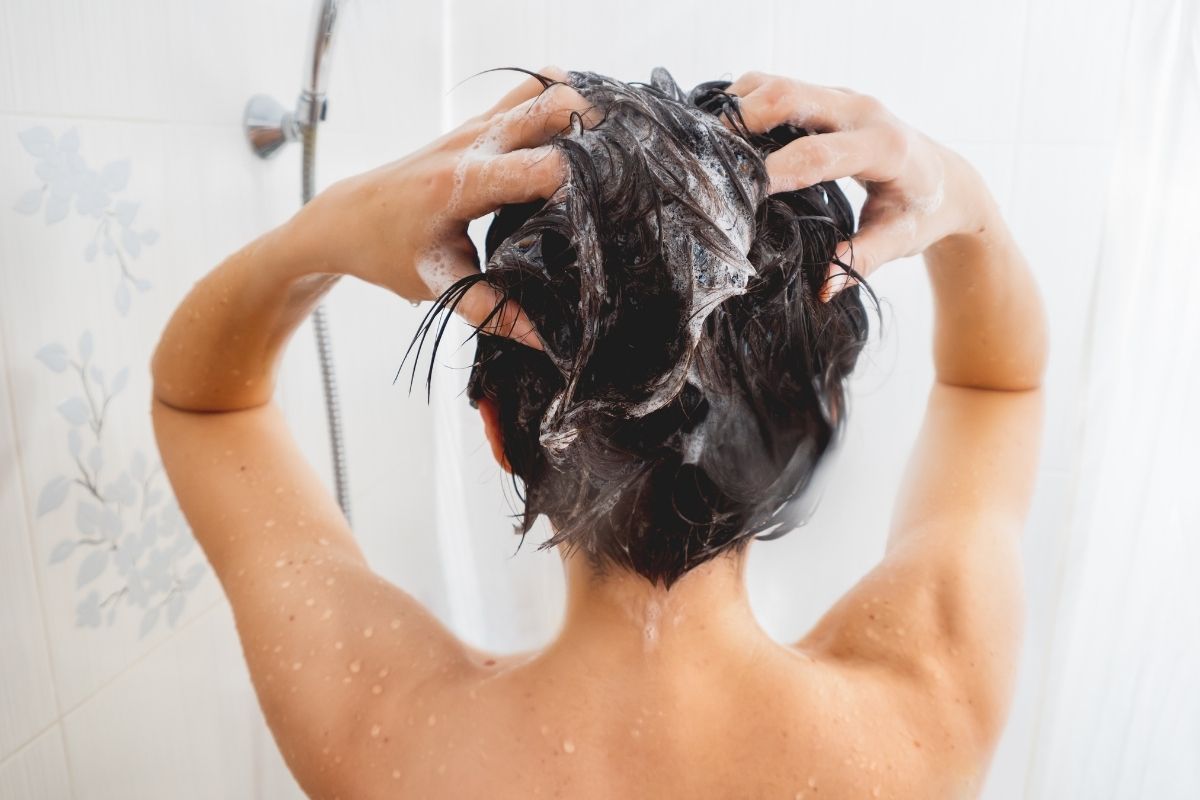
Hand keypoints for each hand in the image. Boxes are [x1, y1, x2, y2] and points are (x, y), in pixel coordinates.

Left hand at [292, 67, 597, 346]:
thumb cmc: (388, 252)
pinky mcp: (479, 122)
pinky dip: (558, 105)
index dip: (581, 186)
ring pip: (543, 88)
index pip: (543, 166)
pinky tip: (572, 143)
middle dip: (592, 130)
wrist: (347, 217)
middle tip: (613, 172)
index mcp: (463, 183)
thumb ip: (492, 312)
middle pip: (552, 105)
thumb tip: (545, 341)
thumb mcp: (439, 287)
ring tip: (598, 154)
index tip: (599, 212)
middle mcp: (474, 143)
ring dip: (578, 110)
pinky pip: (529, 93)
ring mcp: (477, 126)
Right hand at [723, 72, 993, 299]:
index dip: (775, 170)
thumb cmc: (922, 213)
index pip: (818, 154)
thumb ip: (861, 261)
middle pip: (788, 97)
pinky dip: (746, 103)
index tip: (741, 194)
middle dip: (743, 123)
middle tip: (707, 160)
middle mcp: (862, 110)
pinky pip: (776, 86)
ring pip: (776, 83)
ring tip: (710, 149)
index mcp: (884, 148)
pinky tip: (729, 137)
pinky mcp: (826, 96)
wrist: (945, 177)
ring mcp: (841, 97)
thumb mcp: (899, 241)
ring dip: (738, 109)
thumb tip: (824, 287)